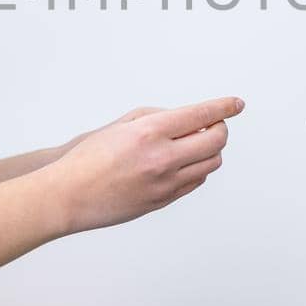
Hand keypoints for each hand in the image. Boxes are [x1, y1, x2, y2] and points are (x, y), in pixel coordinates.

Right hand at [43, 97, 244, 233]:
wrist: (69, 196)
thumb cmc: (87, 158)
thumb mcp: (120, 124)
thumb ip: (156, 117)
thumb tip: (186, 118)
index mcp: (149, 133)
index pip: (201, 115)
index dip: (224, 107)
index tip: (236, 103)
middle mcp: (162, 158)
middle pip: (215, 141)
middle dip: (220, 129)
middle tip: (213, 123)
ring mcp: (165, 183)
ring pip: (210, 164)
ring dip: (210, 150)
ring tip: (196, 143)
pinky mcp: (163, 201)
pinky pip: (196, 182)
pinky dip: (198, 168)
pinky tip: (184, 162)